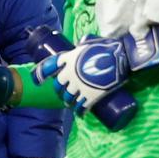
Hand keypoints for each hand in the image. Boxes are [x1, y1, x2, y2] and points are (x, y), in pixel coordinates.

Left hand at [37, 30, 158, 115]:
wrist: (120, 57)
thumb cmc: (106, 47)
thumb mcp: (89, 43)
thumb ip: (82, 45)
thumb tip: (81, 44)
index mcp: (67, 59)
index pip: (48, 67)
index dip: (40, 74)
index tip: (38, 80)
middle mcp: (69, 73)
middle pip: (58, 85)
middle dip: (59, 90)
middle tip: (63, 92)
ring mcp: (78, 86)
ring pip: (68, 98)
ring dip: (68, 101)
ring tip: (70, 103)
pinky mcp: (89, 96)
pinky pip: (81, 107)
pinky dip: (79, 111)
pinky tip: (80, 114)